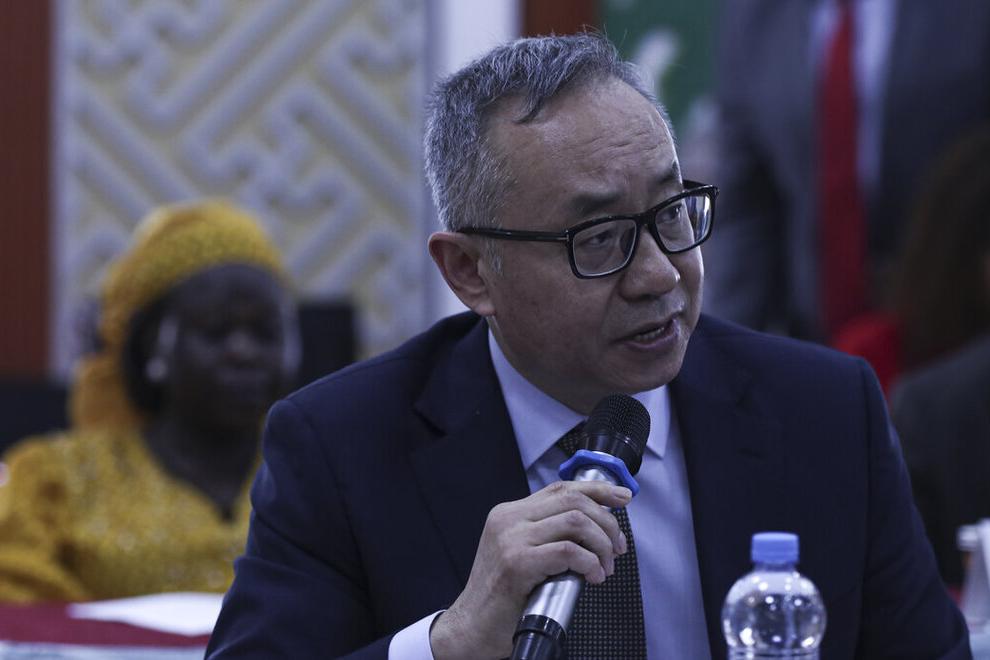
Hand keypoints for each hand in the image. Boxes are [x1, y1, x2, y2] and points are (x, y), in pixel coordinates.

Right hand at [429, 480, 630, 659]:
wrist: (471, 627)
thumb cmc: (500, 597)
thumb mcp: (520, 553)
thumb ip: (546, 535)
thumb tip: (593, 527)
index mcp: (509, 513)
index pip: (560, 488)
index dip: (597, 490)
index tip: (622, 496)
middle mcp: (509, 519)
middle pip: (573, 501)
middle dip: (606, 522)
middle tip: (617, 547)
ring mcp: (511, 539)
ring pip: (575, 522)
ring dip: (601, 544)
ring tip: (605, 566)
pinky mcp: (517, 562)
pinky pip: (569, 552)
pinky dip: (590, 563)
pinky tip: (593, 577)